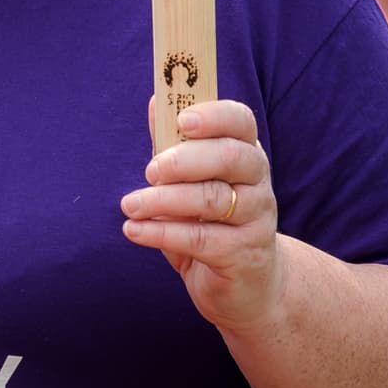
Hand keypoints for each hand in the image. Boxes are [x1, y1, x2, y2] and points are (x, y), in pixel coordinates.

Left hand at [121, 99, 283, 333]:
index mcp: (246, 154)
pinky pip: (201, 239)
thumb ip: (173, 143)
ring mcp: (256, 219)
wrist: (248, 286)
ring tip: (130, 205)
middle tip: (150, 171)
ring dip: (164, 200)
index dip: (213, 116)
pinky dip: (162, 233)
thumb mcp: (190, 181)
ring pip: (213, 199)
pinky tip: (134, 230)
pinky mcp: (243, 254)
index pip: (241, 121)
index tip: (182, 119)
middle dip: (185, 159)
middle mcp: (258, 183)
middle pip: (231, 157)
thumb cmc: (211, 222)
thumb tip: (156, 102)